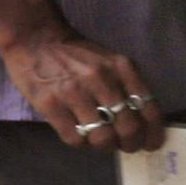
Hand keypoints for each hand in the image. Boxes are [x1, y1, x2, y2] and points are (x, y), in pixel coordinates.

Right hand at [0, 23, 167, 152]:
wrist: (33, 38)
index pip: (148, 108)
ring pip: (102, 137)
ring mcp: (74, 93)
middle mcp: (101, 79)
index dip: (152, 133)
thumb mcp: (108, 61)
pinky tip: (79, 135)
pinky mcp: (50, 104)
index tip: (150, 144)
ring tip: (99, 141)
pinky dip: (81, 143)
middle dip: (130, 144)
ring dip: (104, 146)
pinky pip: (74, 138)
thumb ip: (125, 85)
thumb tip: (138, 121)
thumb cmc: (74, 53)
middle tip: (124, 146)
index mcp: (121, 68)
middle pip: (128, 127)